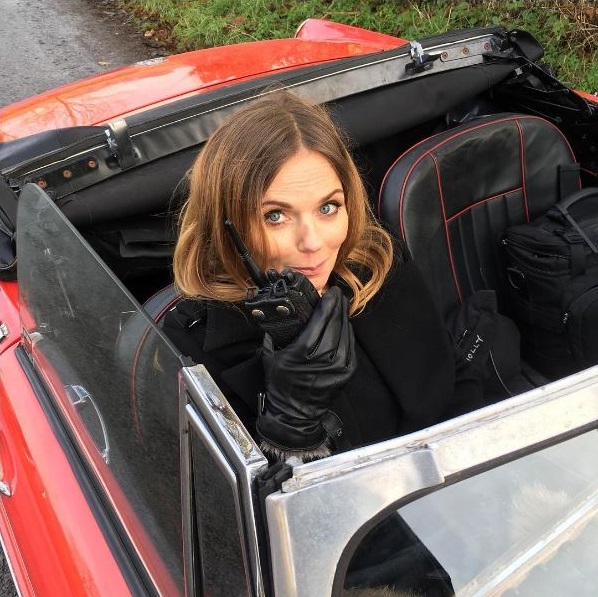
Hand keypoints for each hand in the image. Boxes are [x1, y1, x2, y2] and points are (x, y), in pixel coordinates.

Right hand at [257, 286, 354, 456]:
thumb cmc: (281, 385)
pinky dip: (348, 333)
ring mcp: (338, 367)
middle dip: (337, 306)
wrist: (294, 414)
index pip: (320, 320)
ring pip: (345, 333)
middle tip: (336, 294)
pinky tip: (345, 324)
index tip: (329, 292)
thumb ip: (274, 335)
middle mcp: (323, 358)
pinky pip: (351, 347)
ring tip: (341, 306)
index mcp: (303, 352)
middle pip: (334, 324)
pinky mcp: (346, 373)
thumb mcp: (271, 357)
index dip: (327, 304)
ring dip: (343, 317)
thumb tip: (278, 315)